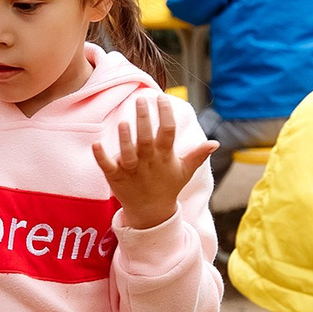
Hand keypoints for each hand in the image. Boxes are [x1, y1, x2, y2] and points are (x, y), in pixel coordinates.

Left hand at [94, 96, 215, 230]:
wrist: (151, 213)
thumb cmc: (168, 186)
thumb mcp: (185, 171)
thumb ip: (197, 155)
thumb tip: (216, 143)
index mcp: (164, 157)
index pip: (168, 132)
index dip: (166, 114)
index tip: (162, 98)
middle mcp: (148, 162)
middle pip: (146, 139)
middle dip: (144, 119)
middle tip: (141, 99)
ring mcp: (131, 170)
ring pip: (127, 153)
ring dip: (125, 139)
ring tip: (123, 122)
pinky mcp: (116, 177)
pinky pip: (107, 166)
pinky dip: (101, 156)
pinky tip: (96, 144)